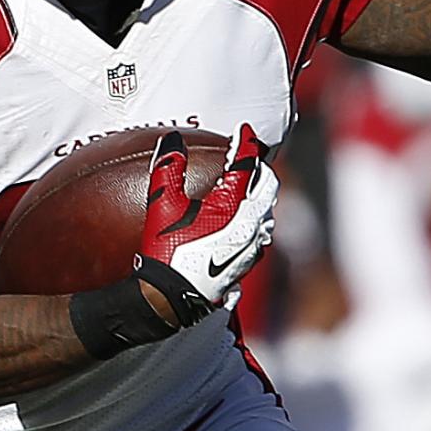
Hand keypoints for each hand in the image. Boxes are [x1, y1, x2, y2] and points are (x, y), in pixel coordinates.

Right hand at [134, 126, 276, 322]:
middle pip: (268, 187)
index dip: (246, 144)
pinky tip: (245, 224)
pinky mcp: (246, 265)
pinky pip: (261, 236)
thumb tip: (173, 139)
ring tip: (250, 188)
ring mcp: (251, 247)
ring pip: (268, 213)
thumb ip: (168, 168)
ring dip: (262, 196)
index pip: (247, 165)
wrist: (169, 298)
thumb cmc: (165, 251)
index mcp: (232, 206)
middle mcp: (249, 225)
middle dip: (261, 168)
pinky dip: (257, 221)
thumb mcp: (162, 205)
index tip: (243, 132)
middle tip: (250, 158)